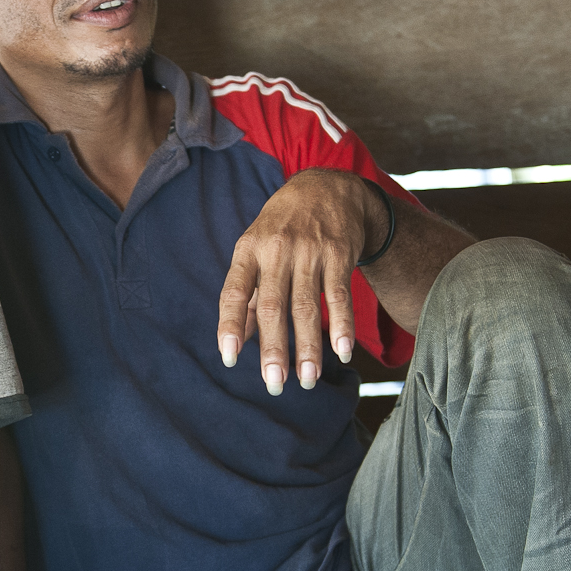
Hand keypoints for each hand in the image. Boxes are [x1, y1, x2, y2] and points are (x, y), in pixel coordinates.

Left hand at [216, 168, 372, 394]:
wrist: (327, 186)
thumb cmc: (282, 227)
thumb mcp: (256, 249)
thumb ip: (248, 294)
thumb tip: (239, 339)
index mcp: (248, 251)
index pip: (234, 292)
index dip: (230, 325)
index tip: (229, 358)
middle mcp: (276, 251)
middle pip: (273, 306)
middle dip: (274, 349)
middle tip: (274, 384)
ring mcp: (309, 251)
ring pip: (307, 307)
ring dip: (308, 347)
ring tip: (307, 380)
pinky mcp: (339, 253)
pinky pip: (340, 295)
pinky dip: (341, 325)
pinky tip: (342, 352)